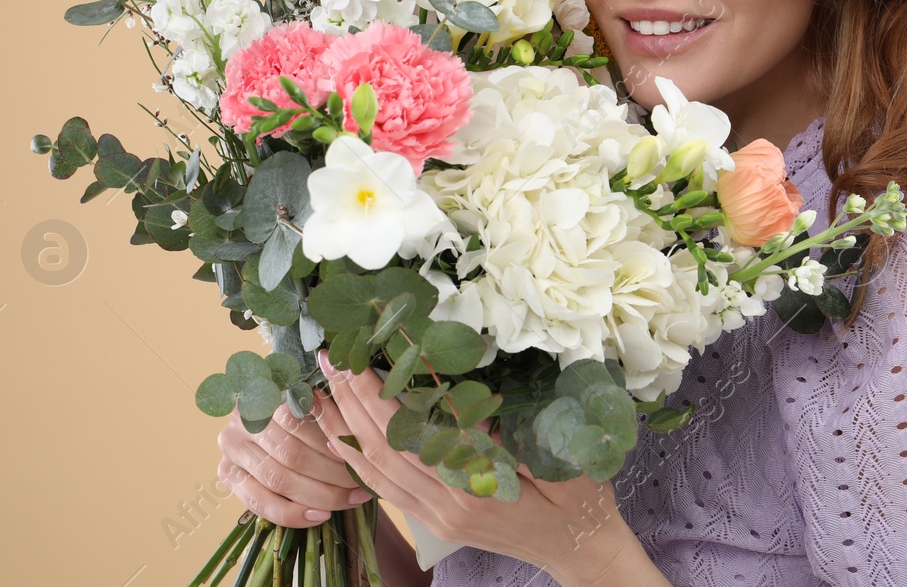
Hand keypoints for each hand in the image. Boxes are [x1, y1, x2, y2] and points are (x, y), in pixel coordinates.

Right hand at [217, 399, 372, 528]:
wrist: (269, 428)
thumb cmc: (305, 412)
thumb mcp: (313, 399)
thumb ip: (328, 408)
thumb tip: (358, 425)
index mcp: (266, 392)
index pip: (301, 420)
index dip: (334, 441)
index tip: (364, 455)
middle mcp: (242, 418)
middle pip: (292, 453)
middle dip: (334, 473)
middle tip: (362, 484)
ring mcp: (231, 448)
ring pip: (279, 479)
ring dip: (320, 495)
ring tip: (351, 500)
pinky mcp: (226, 475)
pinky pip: (260, 503)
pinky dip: (293, 513)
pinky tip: (320, 516)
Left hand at [313, 349, 642, 585]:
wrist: (581, 548)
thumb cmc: (580, 497)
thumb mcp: (559, 458)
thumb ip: (509, 436)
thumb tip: (462, 402)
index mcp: (475, 490)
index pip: (413, 437)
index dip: (382, 398)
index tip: (362, 359)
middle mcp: (446, 506)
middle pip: (384, 451)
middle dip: (353, 402)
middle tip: (331, 360)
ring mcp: (437, 516)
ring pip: (376, 472)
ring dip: (346, 428)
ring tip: (324, 389)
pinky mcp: (435, 518)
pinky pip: (385, 489)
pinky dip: (359, 459)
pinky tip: (343, 434)